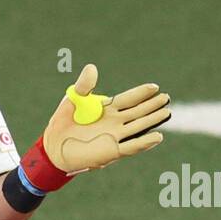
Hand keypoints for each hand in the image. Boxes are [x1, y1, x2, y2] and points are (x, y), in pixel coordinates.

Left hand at [42, 64, 170, 172]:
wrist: (53, 147)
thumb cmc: (63, 123)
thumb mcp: (72, 100)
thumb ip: (83, 86)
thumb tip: (91, 68)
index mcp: (108, 109)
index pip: (129, 99)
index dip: (141, 93)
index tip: (154, 87)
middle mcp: (115, 122)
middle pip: (138, 112)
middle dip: (152, 105)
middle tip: (166, 98)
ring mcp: (115, 136)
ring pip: (138, 127)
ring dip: (152, 120)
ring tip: (166, 112)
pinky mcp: (111, 151)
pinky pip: (131, 146)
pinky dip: (144, 142)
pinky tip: (157, 136)